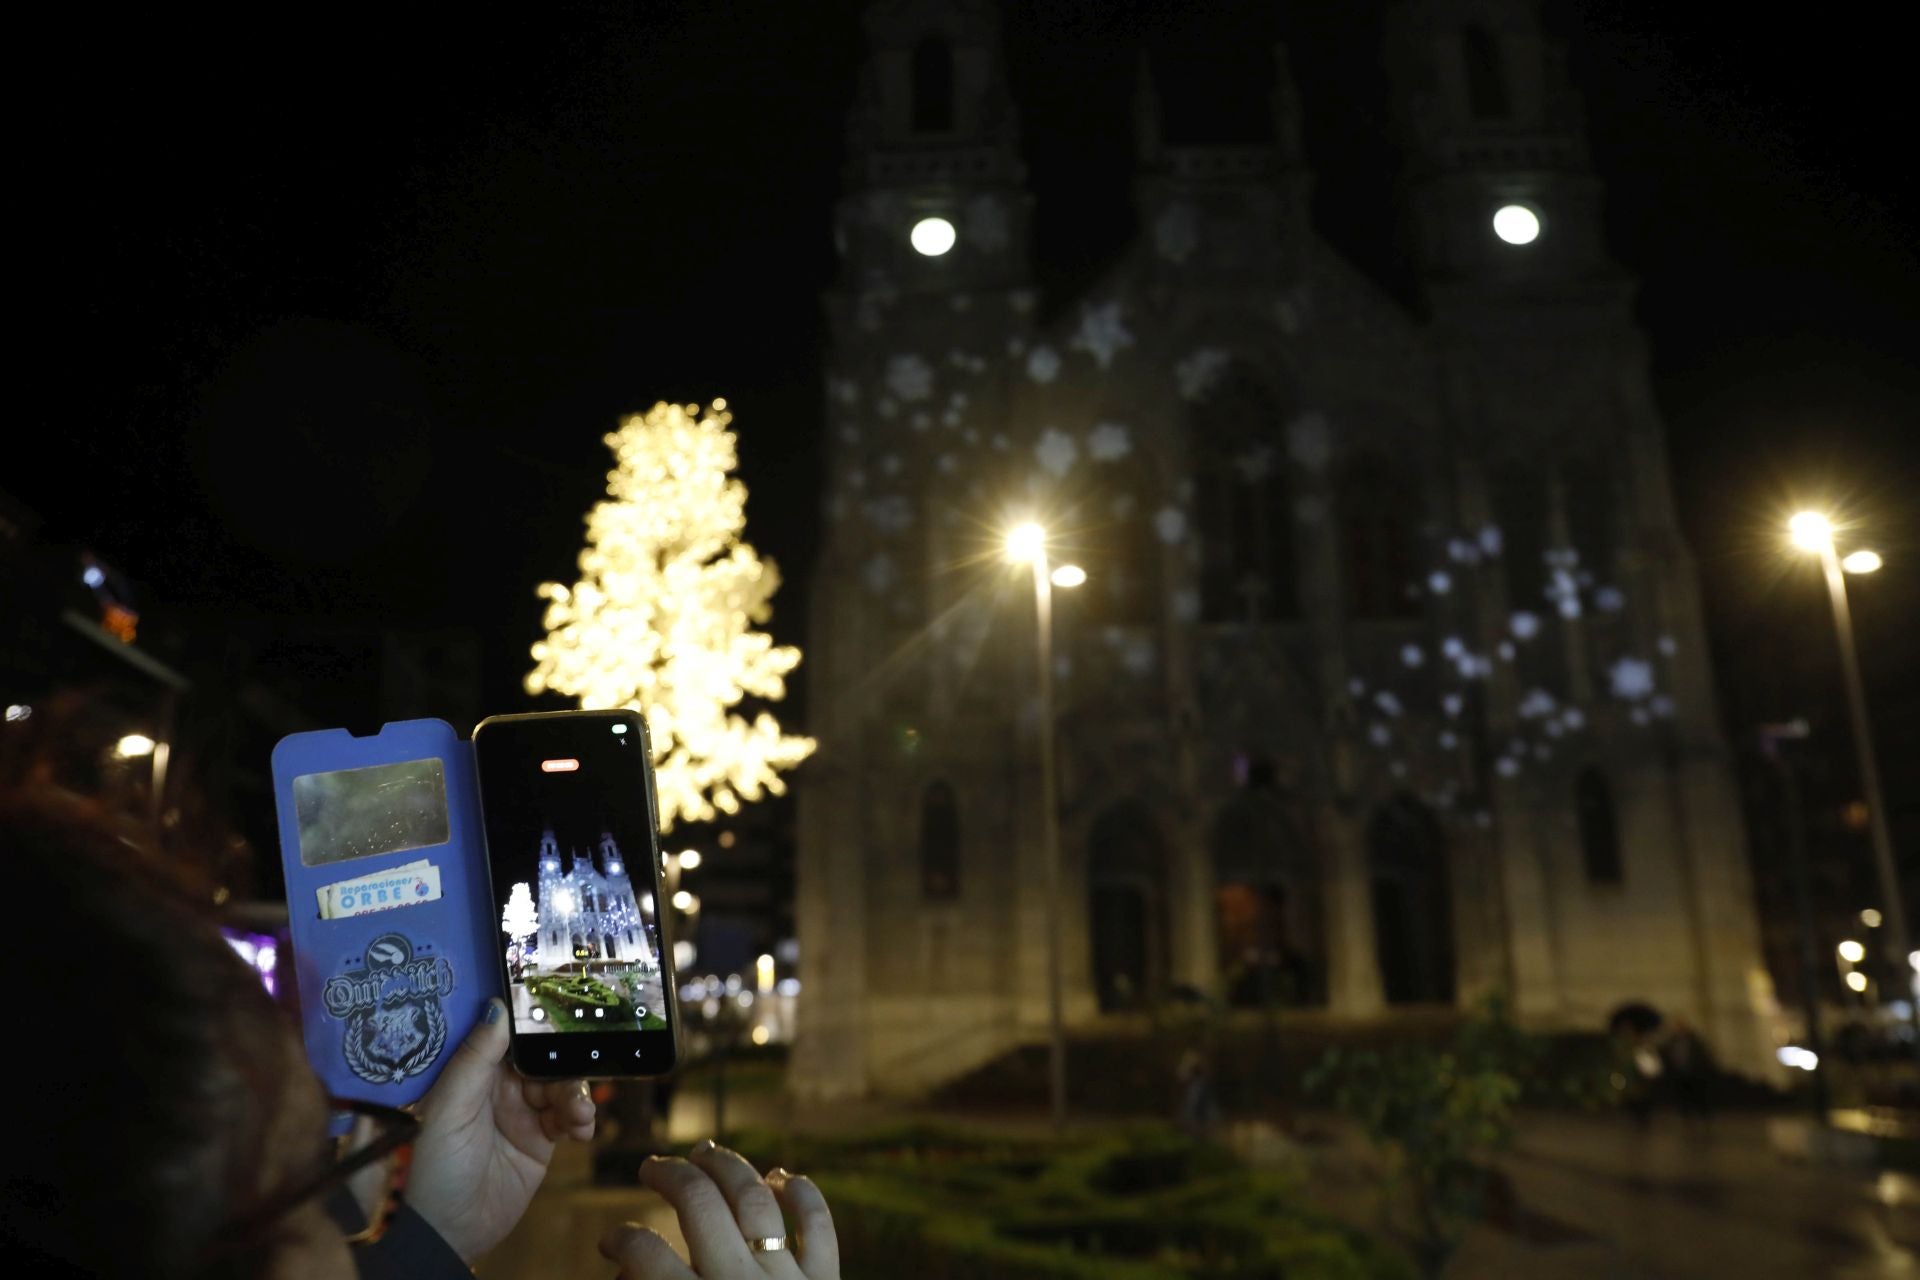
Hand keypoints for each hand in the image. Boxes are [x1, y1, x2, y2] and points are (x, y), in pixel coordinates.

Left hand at [405, 997, 597, 1260]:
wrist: (447, 1231)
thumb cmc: (433, 1166)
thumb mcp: (449, 1108)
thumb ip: (475, 1058)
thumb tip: (497, 1006)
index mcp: (471, 1072)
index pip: (507, 1035)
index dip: (534, 1024)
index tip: (562, 1012)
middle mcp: (497, 1087)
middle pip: (542, 1058)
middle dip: (563, 1063)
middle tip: (572, 1077)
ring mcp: (521, 1113)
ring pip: (560, 1085)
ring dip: (576, 1094)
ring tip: (578, 1114)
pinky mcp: (540, 1140)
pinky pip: (569, 1116)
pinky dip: (581, 1117)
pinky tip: (582, 1128)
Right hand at [599, 1140, 838, 1279]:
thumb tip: (626, 1270)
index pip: (645, 1256)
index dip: (621, 1239)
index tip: (611, 1239)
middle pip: (700, 1205)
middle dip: (671, 1175)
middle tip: (652, 1165)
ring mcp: (787, 1279)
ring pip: (754, 1200)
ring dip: (727, 1167)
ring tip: (704, 1153)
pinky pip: (818, 1225)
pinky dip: (801, 1195)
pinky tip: (781, 1177)